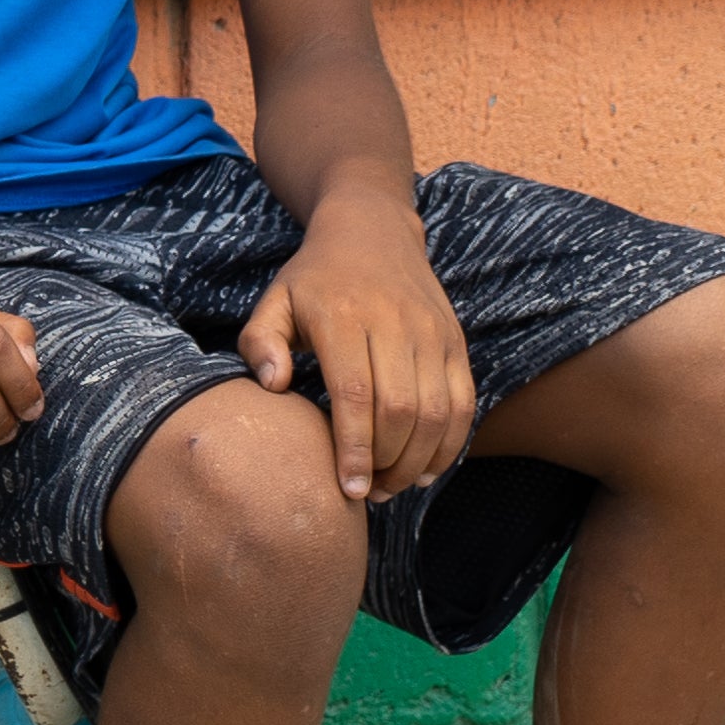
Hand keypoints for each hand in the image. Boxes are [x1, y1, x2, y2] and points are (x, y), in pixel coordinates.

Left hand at [237, 200, 473, 503]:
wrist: (373, 231)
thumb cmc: (315, 278)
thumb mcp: (274, 301)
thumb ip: (260, 343)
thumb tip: (273, 386)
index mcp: (345, 317)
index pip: (355, 394)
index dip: (354, 448)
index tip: (348, 489)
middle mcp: (395, 324)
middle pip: (400, 410)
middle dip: (386, 463)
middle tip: (367, 493)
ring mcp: (432, 333)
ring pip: (437, 412)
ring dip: (418, 461)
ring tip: (392, 486)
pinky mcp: (455, 341)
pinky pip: (464, 402)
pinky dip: (450, 444)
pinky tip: (425, 469)